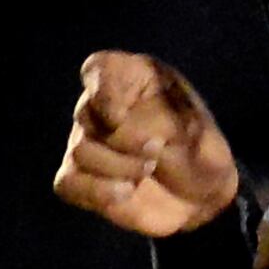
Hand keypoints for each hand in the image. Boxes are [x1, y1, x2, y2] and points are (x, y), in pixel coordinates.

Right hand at [56, 51, 239, 236]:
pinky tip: (127, 192)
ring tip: (147, 171)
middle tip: (157, 151)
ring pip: (80, 150)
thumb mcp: (195, 129)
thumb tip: (116, 128)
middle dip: (125, 140)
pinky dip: (99, 191)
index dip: (103, 92)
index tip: (121, 117)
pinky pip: (67, 182)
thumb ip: (159, 119)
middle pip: (86, 114)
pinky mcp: (79, 177)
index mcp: (132, 79)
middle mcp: (102, 105)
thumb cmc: (200, 152)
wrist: (201, 199)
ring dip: (119, 166)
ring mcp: (86, 141)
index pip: (99, 69)